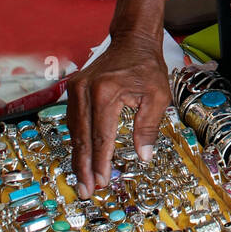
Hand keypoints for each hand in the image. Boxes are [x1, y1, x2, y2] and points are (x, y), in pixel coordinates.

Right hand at [66, 32, 170, 196]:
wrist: (133, 40)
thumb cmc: (147, 67)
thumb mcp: (158, 95)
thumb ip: (148, 127)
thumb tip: (143, 156)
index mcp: (106, 93)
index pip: (101, 136)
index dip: (100, 163)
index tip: (102, 182)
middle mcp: (85, 90)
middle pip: (82, 137)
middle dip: (84, 167)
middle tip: (86, 191)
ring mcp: (76, 88)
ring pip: (74, 131)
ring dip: (78, 157)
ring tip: (83, 180)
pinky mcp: (74, 88)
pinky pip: (73, 120)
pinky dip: (77, 140)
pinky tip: (81, 156)